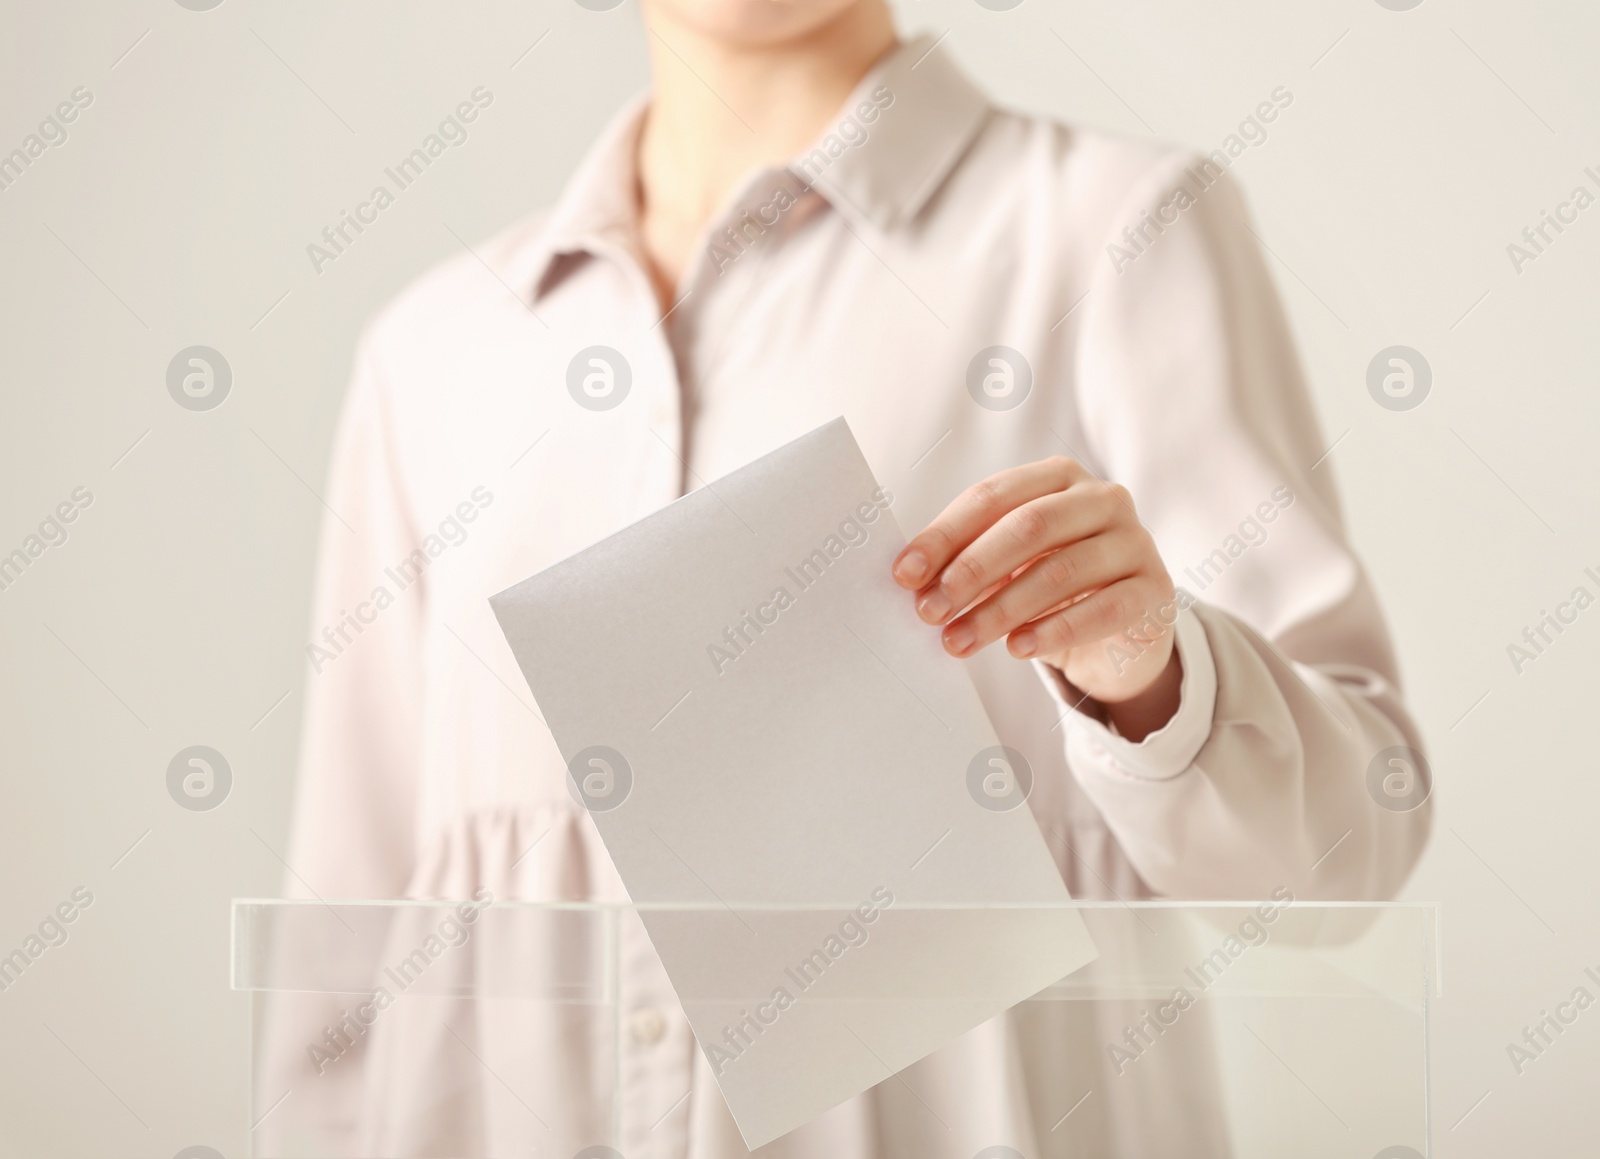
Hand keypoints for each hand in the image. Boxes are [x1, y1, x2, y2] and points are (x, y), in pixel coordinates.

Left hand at [892, 457, 1182, 738]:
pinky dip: (1055, 630)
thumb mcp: (1008, 565)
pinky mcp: (1154, 589)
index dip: (945, 535)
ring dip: (1000, 610)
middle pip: (1028, 527)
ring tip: (959, 641)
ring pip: (1060, 570)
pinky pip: (1103, 608)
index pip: (993, 496)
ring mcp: (1134, 541)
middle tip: (930, 611)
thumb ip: (967, 560)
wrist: (1120, 631)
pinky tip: (1019, 648)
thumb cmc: (1050, 586)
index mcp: (1058, 478)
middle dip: (971, 571)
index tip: (905, 574)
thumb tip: (911, 578)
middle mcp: (1102, 499)